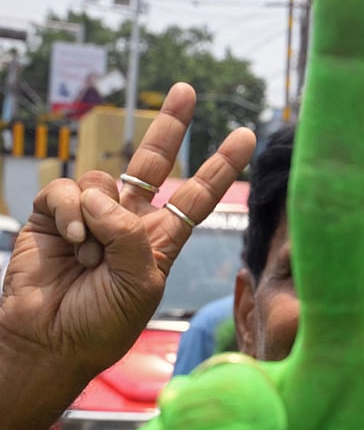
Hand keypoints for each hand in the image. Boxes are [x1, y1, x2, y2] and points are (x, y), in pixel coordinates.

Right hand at [0, 84, 253, 429]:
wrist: (51, 339)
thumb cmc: (102, 323)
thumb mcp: (141, 284)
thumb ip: (133, 237)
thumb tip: (106, 198)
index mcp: (160, 240)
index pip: (197, 196)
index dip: (221, 167)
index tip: (246, 136)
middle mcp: (128, 222)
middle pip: (154, 163)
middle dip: (170, 126)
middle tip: (188, 90)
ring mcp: (91, 215)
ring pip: (103, 181)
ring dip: (98, 217)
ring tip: (90, 256)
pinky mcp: (53, 215)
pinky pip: (66, 191)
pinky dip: (70, 213)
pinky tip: (73, 241)